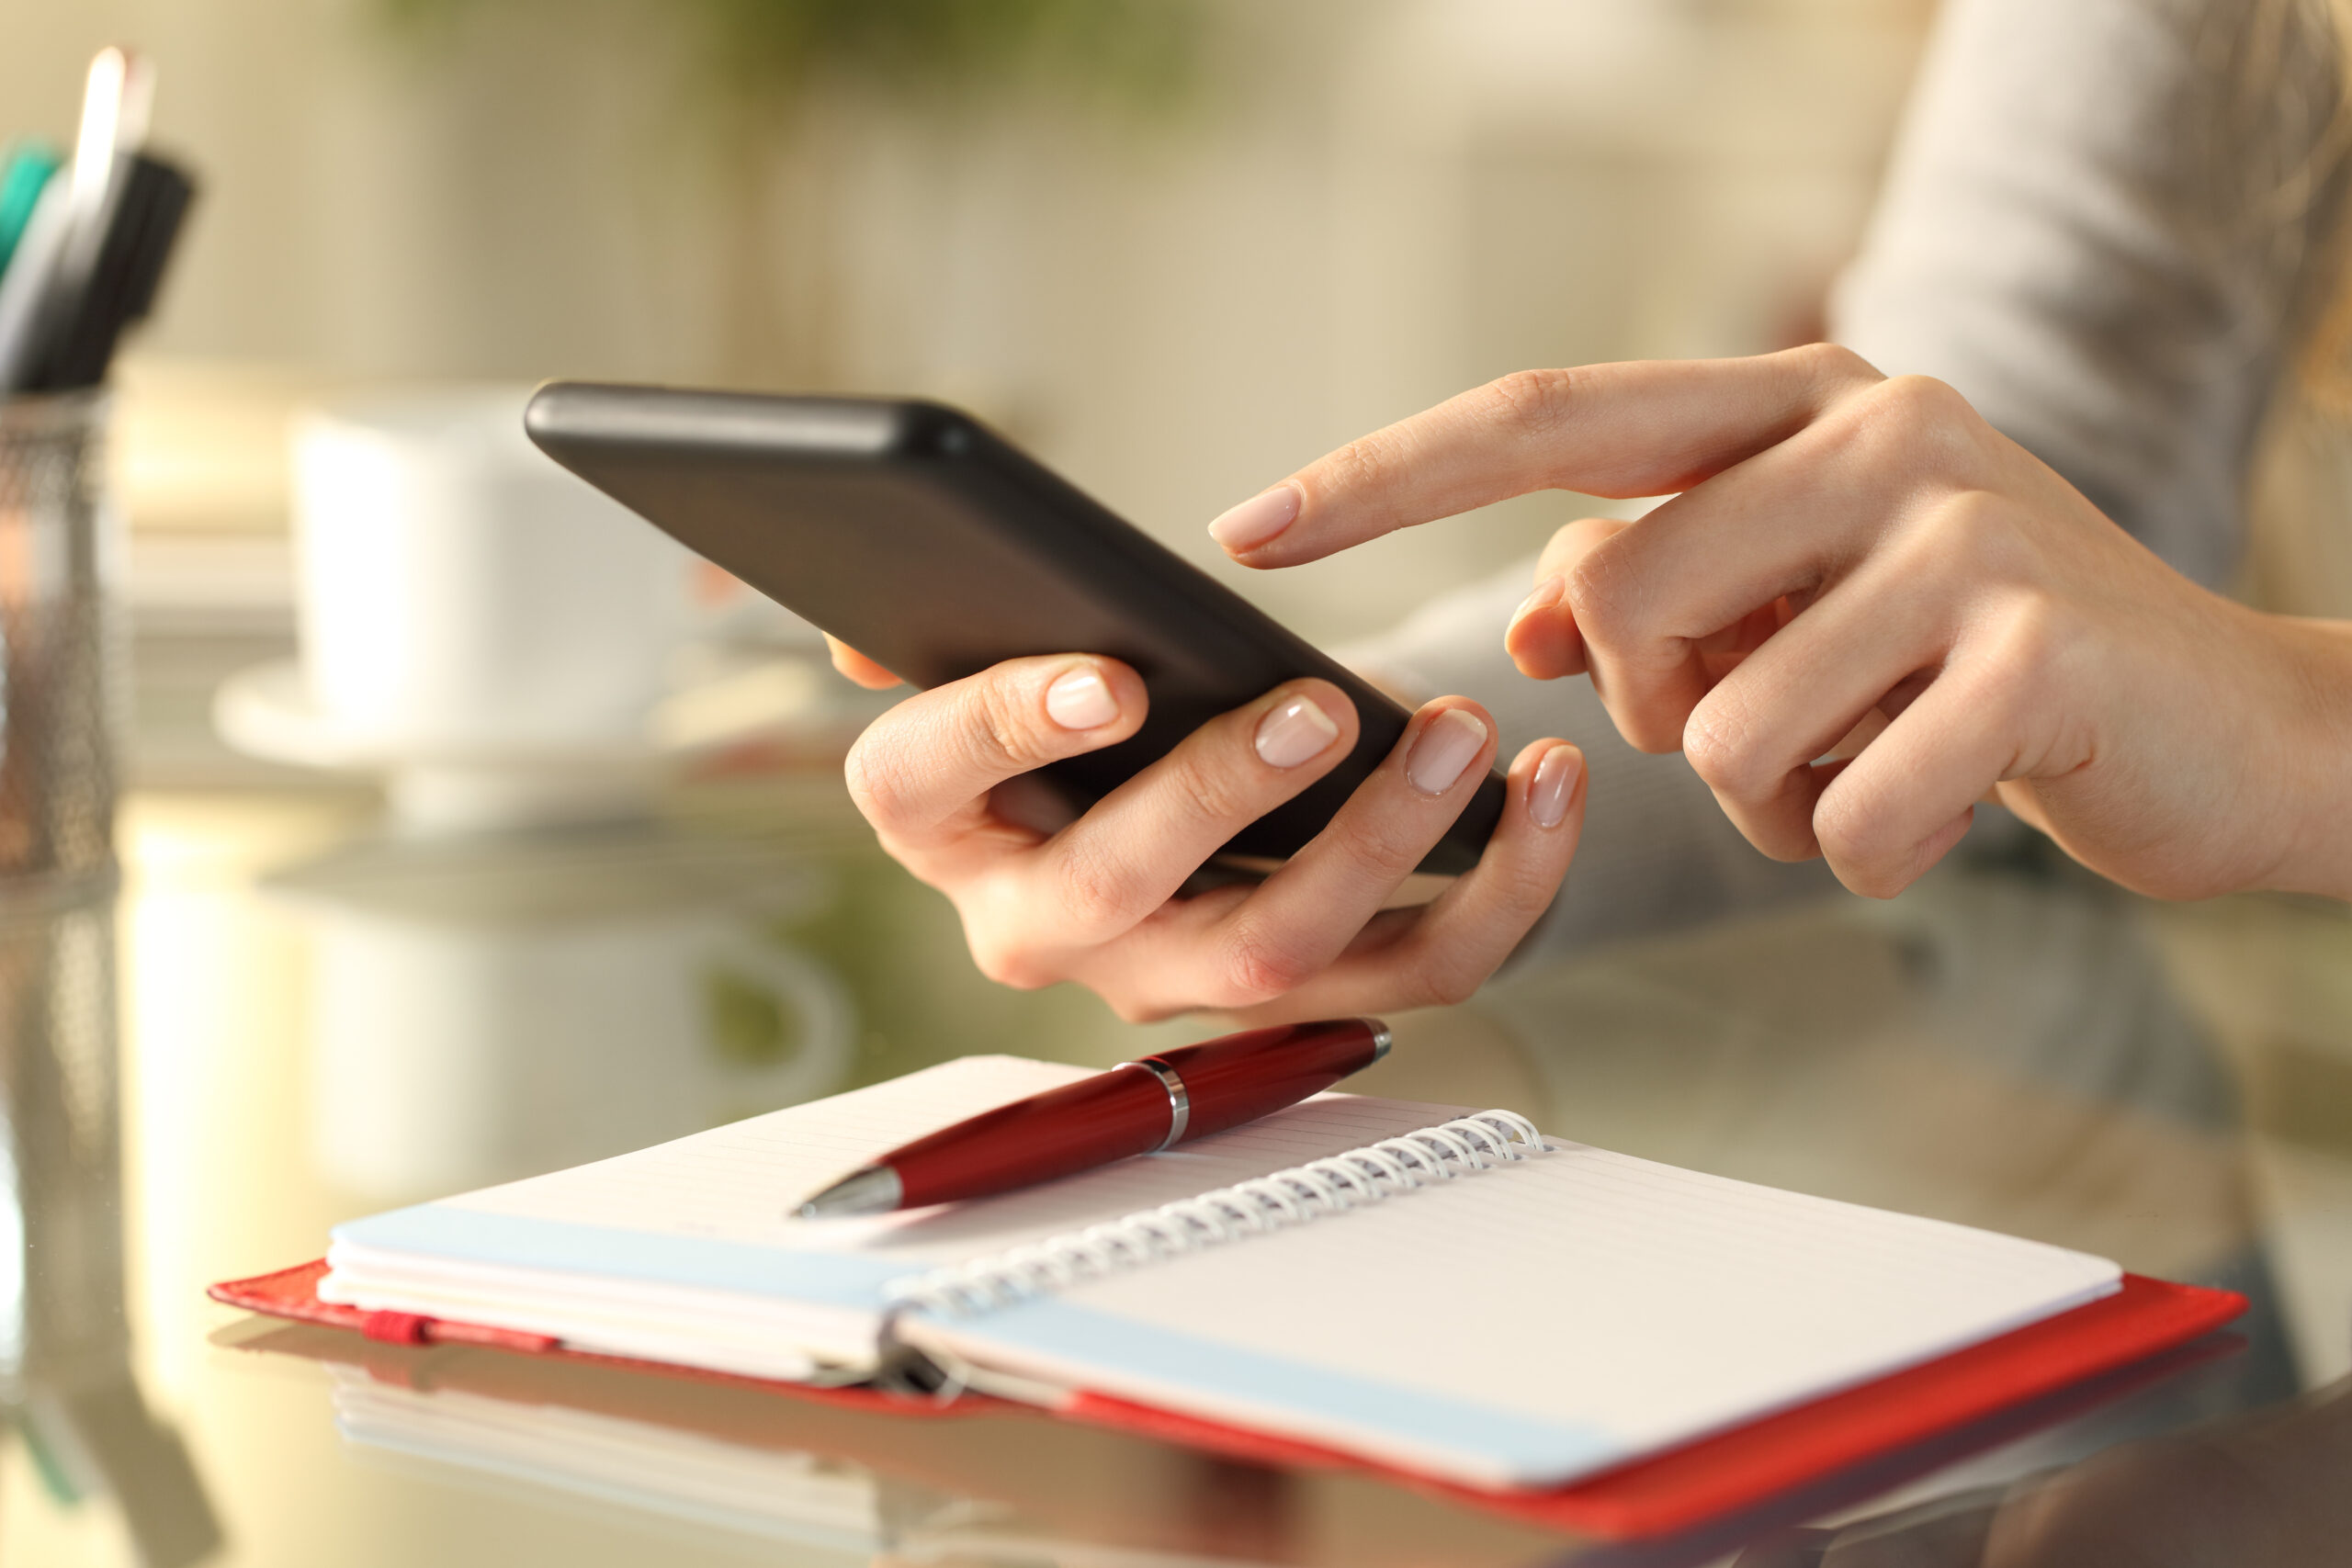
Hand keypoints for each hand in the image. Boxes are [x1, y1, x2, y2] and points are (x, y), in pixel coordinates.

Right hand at [826, 638, 1585, 1020]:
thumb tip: (857, 618)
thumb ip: (919, 624)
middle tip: (1319, 706)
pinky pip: (1414, 969)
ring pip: (1281, 952)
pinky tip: (1546, 791)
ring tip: (1462, 730)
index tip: (1106, 674)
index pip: (933, 777)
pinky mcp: (1303, 992)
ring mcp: (1173, 972)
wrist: (1136, 801)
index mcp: (939, 822)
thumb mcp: (966, 654)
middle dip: (1226, 796)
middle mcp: (1043, 923)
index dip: (1011, 727)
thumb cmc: (1053, 711)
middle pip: (1128, 888)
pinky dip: (1500, 889)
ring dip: (1384, 844)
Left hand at [1205, 345, 2351, 901]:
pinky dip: (1870, 850)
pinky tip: (1950, 804)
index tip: (1249, 528)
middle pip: (1617, 600)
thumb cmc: (1981, 660)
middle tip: (1777, 720)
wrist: (2228, 723)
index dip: (1383, 479)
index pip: (1542, 422)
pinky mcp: (2028, 650)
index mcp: (1797, 400)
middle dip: (1664, 712)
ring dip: (1778, 799)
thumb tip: (1525, 614)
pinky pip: (1841, 816)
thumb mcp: (1806, 601)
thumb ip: (1661, 583)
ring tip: (1882, 759)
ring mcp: (1961, 529)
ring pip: (1719, 732)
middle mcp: (1873, 429)